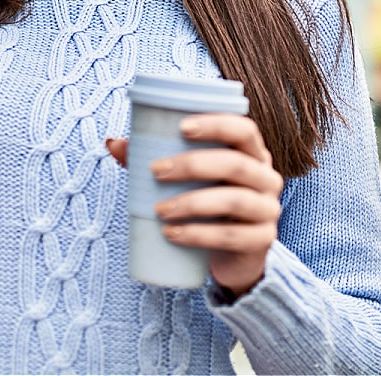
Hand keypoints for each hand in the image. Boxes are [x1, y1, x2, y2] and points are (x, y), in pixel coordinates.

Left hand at [105, 115, 283, 295]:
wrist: (233, 256)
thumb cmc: (208, 206)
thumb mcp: (186, 181)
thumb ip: (155, 158)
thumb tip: (113, 142)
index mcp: (252, 154)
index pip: (244, 129)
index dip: (217, 124)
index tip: (182, 127)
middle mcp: (266, 178)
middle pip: (235, 163)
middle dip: (192, 164)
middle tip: (156, 171)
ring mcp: (267, 210)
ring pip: (233, 200)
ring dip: (192, 202)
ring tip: (160, 210)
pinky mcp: (262, 240)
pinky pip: (231, 235)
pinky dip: (198, 234)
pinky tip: (172, 234)